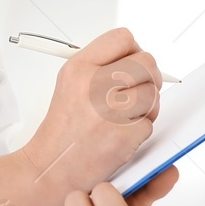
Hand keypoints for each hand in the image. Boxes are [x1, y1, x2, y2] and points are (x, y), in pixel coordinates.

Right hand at [18, 27, 162, 202]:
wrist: (51, 167)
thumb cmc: (63, 128)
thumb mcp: (70, 82)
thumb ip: (101, 64)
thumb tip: (136, 56)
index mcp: (79, 67)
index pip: (123, 39)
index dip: (134, 50)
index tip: (132, 63)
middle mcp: (94, 85)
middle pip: (147, 63)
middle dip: (148, 77)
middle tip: (137, 90)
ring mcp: (111, 111)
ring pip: (153, 93)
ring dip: (147, 105)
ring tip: (126, 115)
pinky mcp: (124, 135)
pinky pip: (149, 122)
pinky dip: (140, 129)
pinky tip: (121, 134)